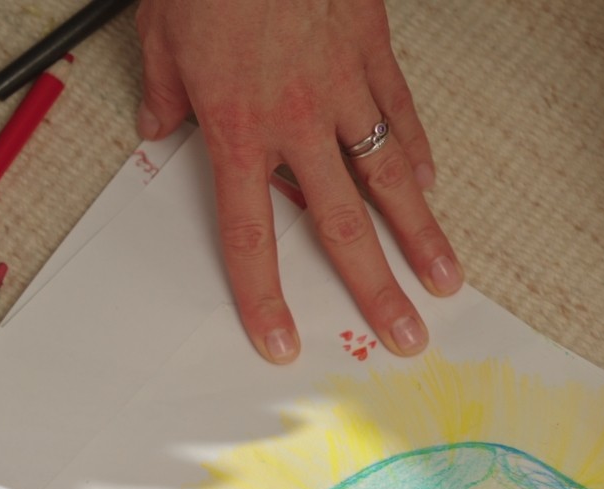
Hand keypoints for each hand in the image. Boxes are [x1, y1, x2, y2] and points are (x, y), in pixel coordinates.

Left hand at [134, 0, 464, 363]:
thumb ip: (163, 92)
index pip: (248, 234)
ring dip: (420, 234)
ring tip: (446, 280)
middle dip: (375, 288)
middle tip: (405, 334)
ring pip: (388, 177)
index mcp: (235, 127)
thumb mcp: (159, 32)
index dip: (264, 296)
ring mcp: (343, 86)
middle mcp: (296, 120)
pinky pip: (400, 112)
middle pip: (341, 224)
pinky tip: (431, 184)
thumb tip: (158, 129)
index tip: (280, 341)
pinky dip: (417, 151)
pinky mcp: (373, 47)